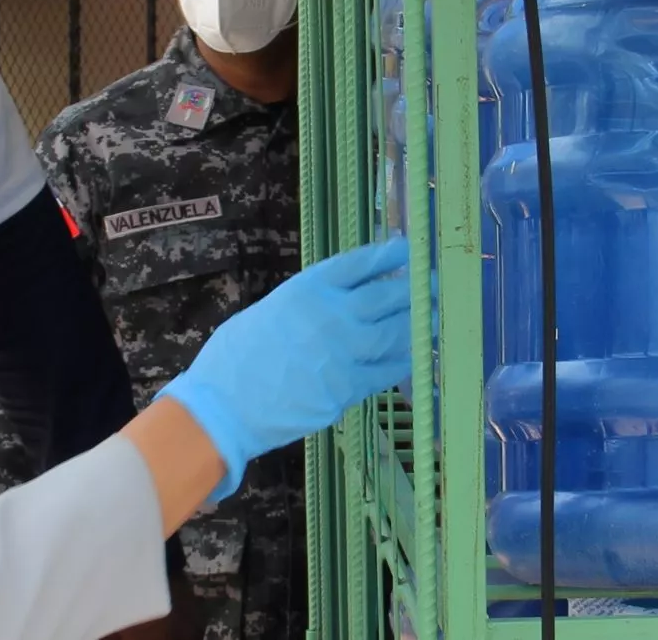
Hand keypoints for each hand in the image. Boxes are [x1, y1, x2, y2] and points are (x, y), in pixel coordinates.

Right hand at [156, 237, 409, 500]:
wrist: (222, 407)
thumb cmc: (234, 357)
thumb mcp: (269, 311)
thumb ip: (307, 304)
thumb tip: (338, 301)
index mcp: (307, 290)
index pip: (359, 265)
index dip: (388, 256)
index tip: (407, 250)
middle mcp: (331, 316)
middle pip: (387, 298)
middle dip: (416, 290)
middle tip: (434, 285)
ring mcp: (343, 354)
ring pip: (395, 335)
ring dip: (419, 325)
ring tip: (434, 318)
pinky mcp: (347, 389)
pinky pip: (386, 372)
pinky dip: (404, 362)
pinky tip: (416, 356)